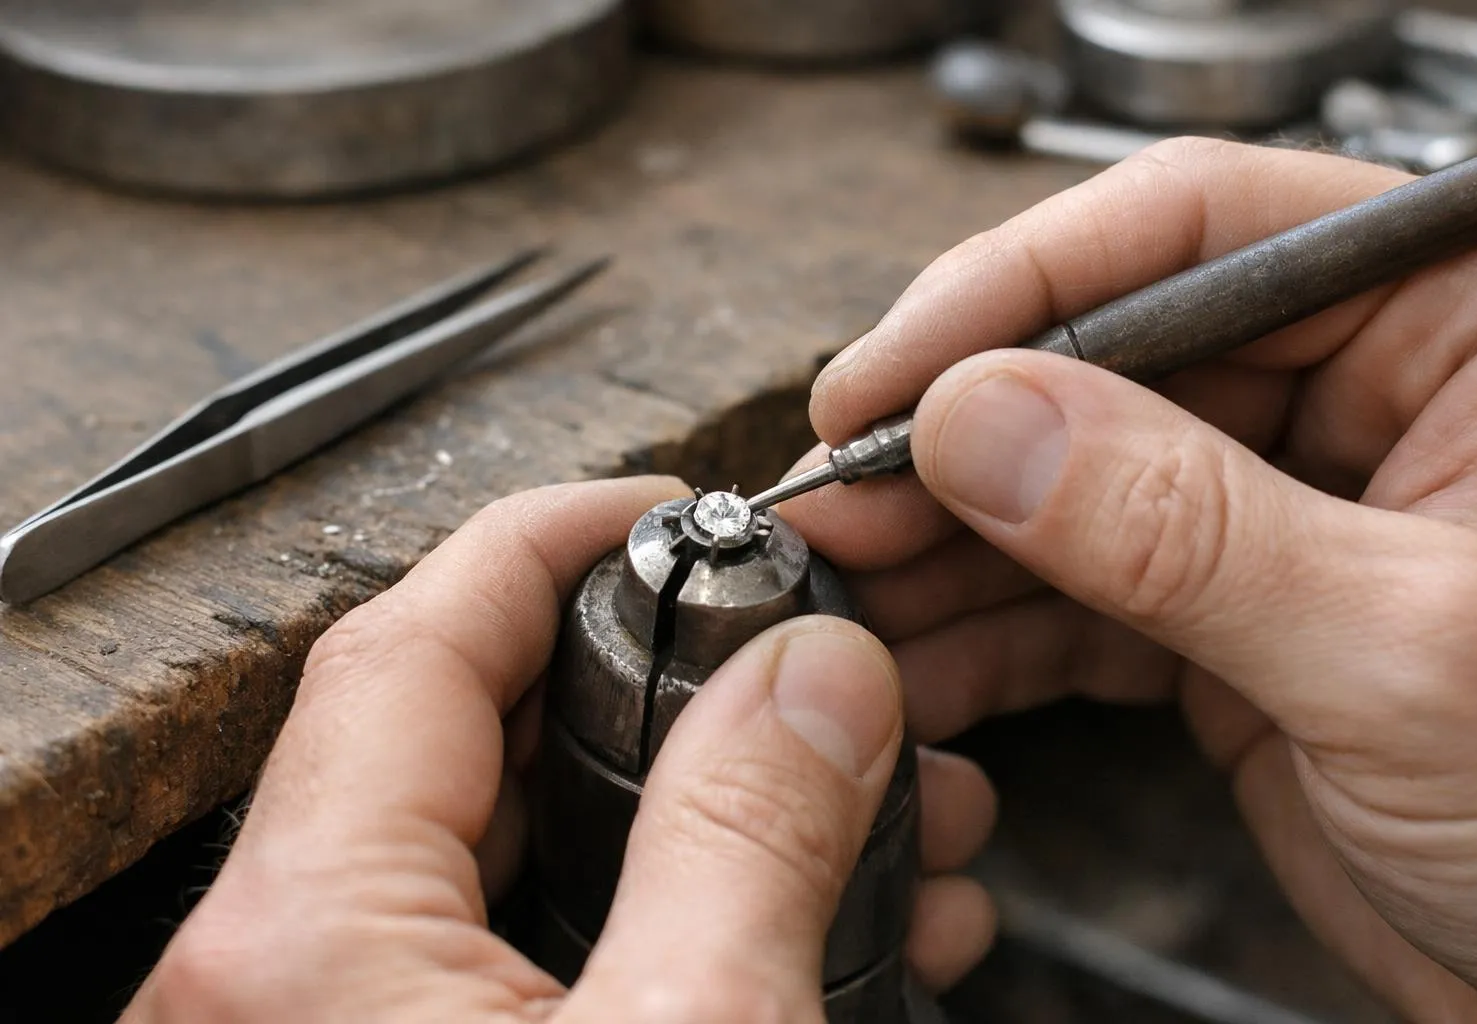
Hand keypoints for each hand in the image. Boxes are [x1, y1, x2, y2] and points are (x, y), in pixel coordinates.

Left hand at [120, 477, 997, 1022]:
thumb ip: (749, 840)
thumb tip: (818, 678)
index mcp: (310, 940)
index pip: (416, 637)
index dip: (555, 537)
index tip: (669, 507)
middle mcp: (292, 977)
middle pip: (483, 735)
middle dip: (682, 692)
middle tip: (801, 670)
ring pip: (537, 851)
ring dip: (714, 818)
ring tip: (878, 822)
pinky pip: (545, 950)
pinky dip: (681, 920)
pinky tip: (821, 934)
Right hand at [788, 138, 1476, 1022]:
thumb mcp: (1405, 650)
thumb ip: (1183, 527)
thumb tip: (987, 423)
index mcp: (1471, 319)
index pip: (1204, 232)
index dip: (1021, 287)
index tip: (894, 372)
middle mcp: (1368, 390)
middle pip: (1107, 357)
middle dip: (957, 437)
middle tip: (840, 492)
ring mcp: (1284, 507)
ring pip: (1070, 482)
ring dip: (948, 540)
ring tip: (849, 581)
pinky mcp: (1229, 618)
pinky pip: (1078, 596)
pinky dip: (987, 632)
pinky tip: (918, 657)